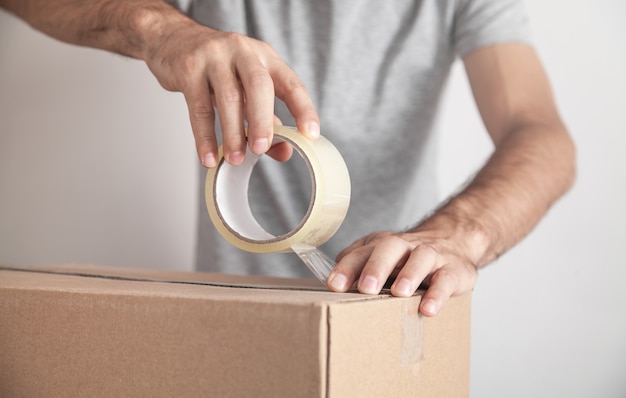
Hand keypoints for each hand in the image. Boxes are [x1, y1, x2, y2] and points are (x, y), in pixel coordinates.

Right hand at [142, 18, 318, 166]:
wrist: (173, 38)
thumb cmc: (218, 66)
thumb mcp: (247, 87)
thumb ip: (267, 120)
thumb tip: (284, 152)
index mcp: (265, 57)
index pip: (291, 83)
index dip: (303, 109)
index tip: (309, 134)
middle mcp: (243, 52)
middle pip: (259, 86)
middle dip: (262, 122)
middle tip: (261, 150)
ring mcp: (214, 57)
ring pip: (228, 98)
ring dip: (232, 133)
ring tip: (235, 159)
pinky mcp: (189, 67)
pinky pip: (199, 107)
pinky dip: (204, 136)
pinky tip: (209, 156)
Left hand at [327, 228, 478, 316]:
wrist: (454, 241)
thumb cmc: (408, 257)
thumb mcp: (382, 257)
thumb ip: (358, 266)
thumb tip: (333, 282)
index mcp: (382, 245)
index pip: (361, 252)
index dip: (347, 268)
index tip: (334, 285)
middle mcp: (405, 246)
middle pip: (389, 248)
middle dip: (376, 267)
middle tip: (366, 287)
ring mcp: (431, 255)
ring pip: (420, 258)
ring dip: (409, 274)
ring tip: (399, 292)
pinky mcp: (454, 269)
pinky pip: (446, 279)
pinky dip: (438, 293)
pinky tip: (428, 308)